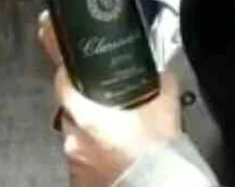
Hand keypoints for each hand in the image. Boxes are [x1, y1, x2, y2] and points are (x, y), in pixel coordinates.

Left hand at [38, 11, 181, 185]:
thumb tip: (161, 71)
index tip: (74, 66)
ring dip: (92, 131)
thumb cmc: (157, 148)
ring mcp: (74, 161)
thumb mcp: (165, 101)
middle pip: (72, 111)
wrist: (159, 182)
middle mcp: (74, 139)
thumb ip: (160, 80)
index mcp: (88, 115)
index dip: (68, 72)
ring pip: (78, 136)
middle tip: (109, 104)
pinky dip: (95, 153)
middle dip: (87, 105)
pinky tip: (115, 151)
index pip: (62, 84)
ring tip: (118, 132)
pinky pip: (83, 158)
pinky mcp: (79, 180)